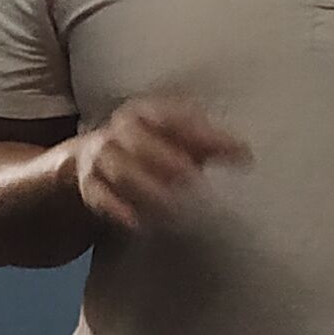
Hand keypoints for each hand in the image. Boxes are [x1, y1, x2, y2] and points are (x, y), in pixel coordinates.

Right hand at [71, 100, 249, 232]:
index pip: (171, 116)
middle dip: (166, 158)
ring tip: (173, 206)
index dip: (200, 132)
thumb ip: (208, 144)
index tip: (232, 151)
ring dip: (147, 187)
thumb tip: (245, 154)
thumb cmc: (150, 148)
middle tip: (193, 179)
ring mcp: (100, 157)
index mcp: (145, 112)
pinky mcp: (88, 186)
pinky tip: (138, 223)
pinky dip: (117, 208)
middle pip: (137, 139)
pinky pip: (99, 196)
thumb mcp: (176, 139)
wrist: (91, 159)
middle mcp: (119, 130)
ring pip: (120, 169)